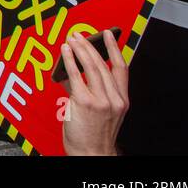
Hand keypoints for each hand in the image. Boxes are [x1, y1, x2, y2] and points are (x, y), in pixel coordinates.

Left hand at [61, 30, 127, 155]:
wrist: (91, 153)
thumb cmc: (94, 135)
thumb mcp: (102, 112)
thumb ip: (92, 91)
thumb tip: (74, 70)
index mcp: (122, 100)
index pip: (121, 68)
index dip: (115, 48)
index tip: (108, 34)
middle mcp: (114, 99)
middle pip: (103, 65)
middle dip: (90, 46)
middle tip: (79, 35)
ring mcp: (101, 101)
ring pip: (91, 67)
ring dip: (80, 50)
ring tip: (71, 39)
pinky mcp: (85, 103)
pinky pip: (76, 76)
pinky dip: (70, 61)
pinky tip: (65, 52)